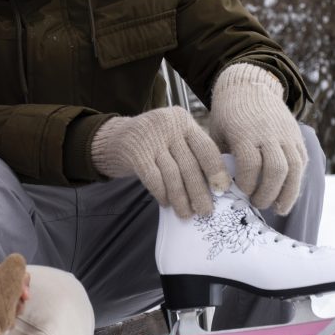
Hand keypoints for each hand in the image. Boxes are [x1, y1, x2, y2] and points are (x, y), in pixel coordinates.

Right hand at [91, 106, 229, 217]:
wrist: (113, 138)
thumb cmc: (153, 143)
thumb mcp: (173, 136)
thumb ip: (191, 150)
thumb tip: (216, 184)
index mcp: (183, 120)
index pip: (206, 147)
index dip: (216, 170)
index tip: (222, 190)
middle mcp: (168, 126)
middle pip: (190, 164)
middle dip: (199, 191)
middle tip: (206, 211)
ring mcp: (150, 138)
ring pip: (172, 174)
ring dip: (181, 198)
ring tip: (186, 214)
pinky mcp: (135, 152)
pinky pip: (153, 179)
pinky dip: (162, 193)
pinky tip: (166, 203)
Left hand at [210, 63, 307, 213]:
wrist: (249, 86)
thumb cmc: (227, 115)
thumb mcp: (217, 133)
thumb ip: (221, 159)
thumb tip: (222, 191)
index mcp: (244, 131)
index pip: (250, 164)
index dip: (246, 183)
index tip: (239, 192)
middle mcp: (269, 133)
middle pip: (276, 169)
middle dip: (267, 192)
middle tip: (256, 204)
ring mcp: (286, 134)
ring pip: (294, 168)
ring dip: (287, 193)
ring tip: (277, 209)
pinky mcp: (297, 137)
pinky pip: (302, 162)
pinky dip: (296, 182)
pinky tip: (286, 196)